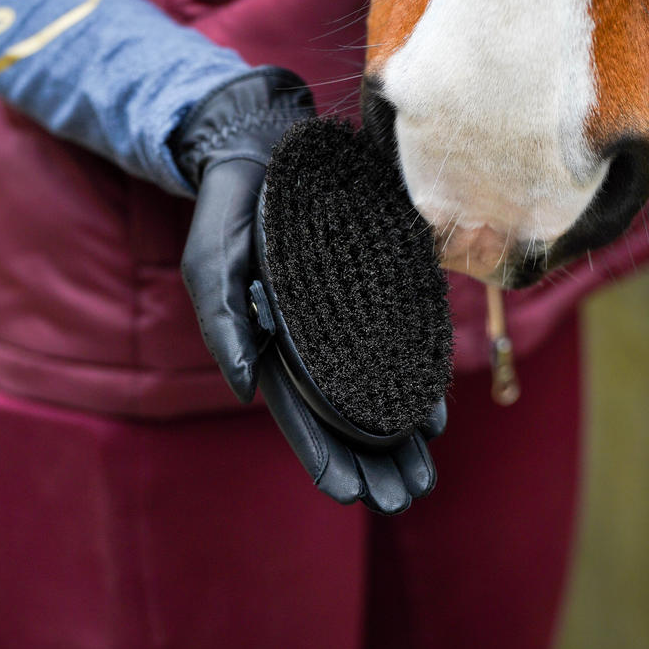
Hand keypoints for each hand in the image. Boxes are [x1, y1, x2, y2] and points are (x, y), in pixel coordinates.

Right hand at [173, 65, 445, 512]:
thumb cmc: (227, 212)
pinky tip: (436, 416)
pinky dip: (416, 381)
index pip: (298, 413)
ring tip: (424, 476)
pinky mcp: (370, 291)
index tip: (350, 494)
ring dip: (398, 436)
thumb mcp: (212, 263)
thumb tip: (246, 388)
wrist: (262, 150)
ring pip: (375, 388)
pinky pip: (398, 343)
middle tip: (403, 498)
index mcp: (267, 344)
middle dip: (371, 460)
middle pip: (344, 414)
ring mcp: (341, 319)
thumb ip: (225, 325)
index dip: (323, 455)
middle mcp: (309, 341)